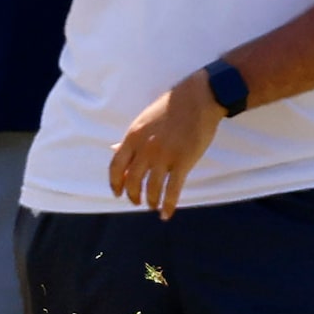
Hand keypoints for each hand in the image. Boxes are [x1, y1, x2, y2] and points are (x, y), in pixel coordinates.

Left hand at [109, 71, 225, 217]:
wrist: (198, 99)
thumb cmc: (171, 106)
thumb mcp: (143, 120)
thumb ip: (131, 138)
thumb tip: (115, 150)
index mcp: (133, 137)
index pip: (116, 166)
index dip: (115, 183)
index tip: (118, 193)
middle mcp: (145, 149)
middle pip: (132, 181)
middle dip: (133, 196)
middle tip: (137, 202)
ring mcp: (164, 157)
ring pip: (151, 188)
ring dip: (150, 201)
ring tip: (152, 206)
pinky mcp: (183, 162)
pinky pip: (172, 190)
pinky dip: (168, 205)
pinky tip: (166, 214)